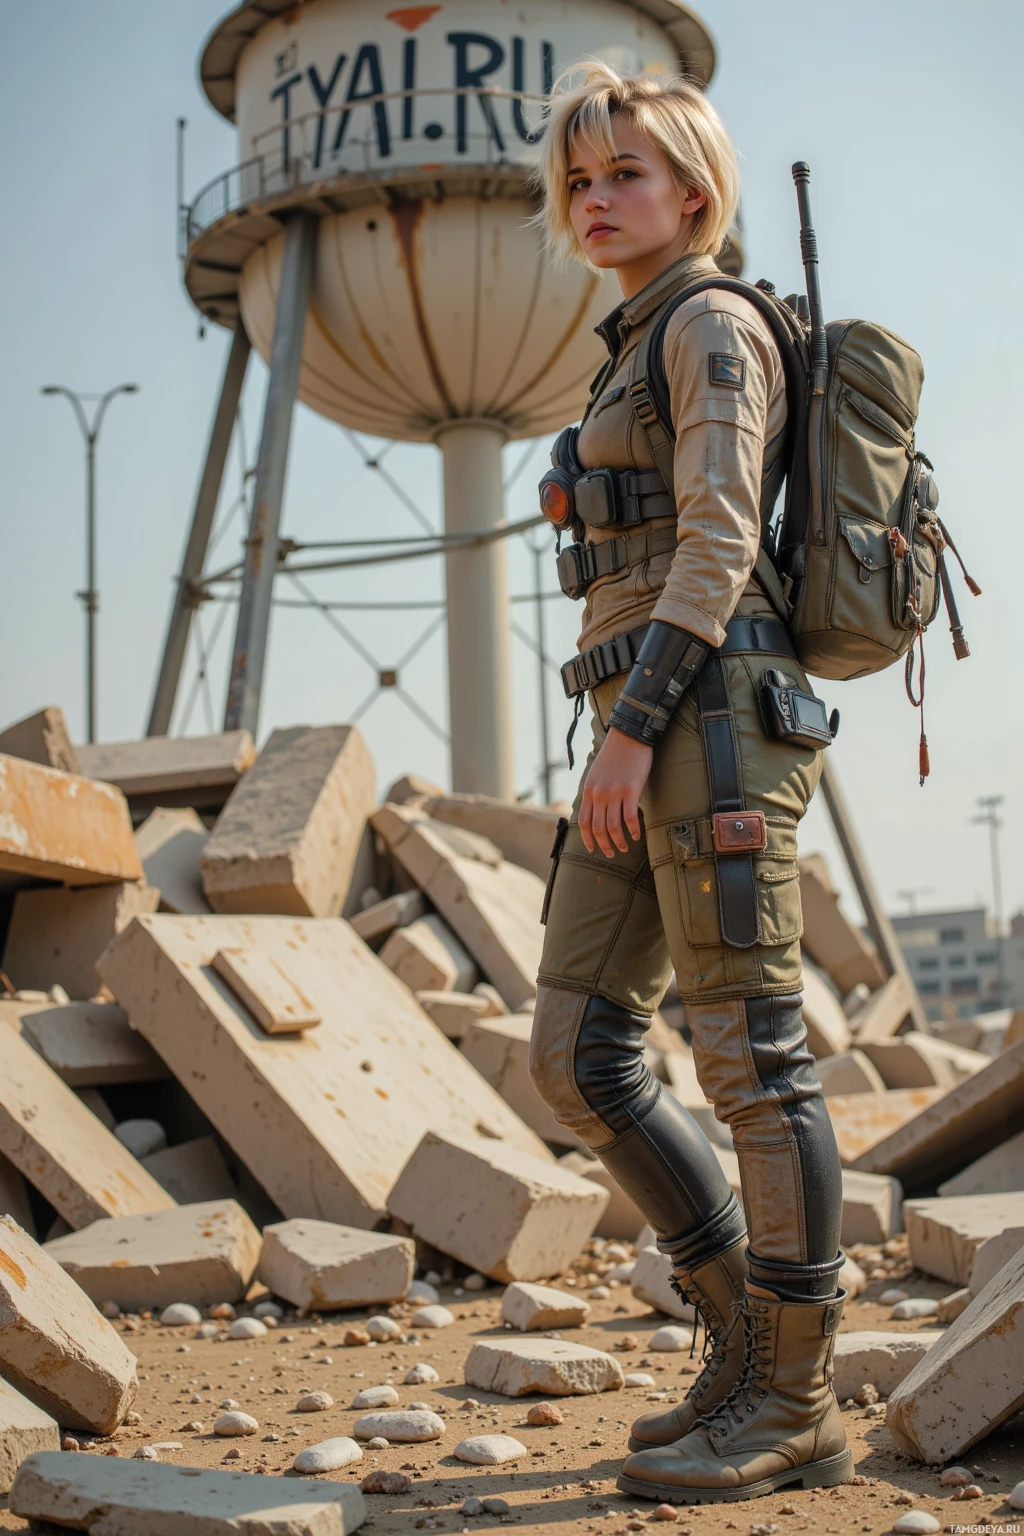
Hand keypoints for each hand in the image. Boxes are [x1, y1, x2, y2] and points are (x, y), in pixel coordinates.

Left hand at [579, 726, 652, 857]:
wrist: (628, 736)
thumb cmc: (615, 755)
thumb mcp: (596, 774)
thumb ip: (595, 792)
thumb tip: (596, 810)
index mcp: (589, 791)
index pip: (583, 822)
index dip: (588, 839)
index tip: (593, 850)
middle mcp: (598, 794)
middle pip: (598, 828)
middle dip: (604, 845)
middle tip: (612, 854)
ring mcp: (614, 793)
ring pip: (613, 827)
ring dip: (619, 842)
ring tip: (625, 849)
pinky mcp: (630, 790)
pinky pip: (630, 818)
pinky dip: (633, 831)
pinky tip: (637, 836)